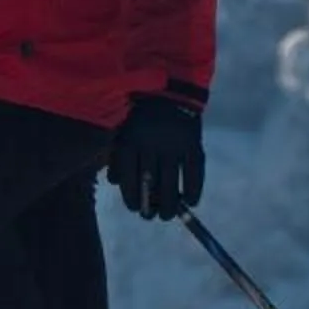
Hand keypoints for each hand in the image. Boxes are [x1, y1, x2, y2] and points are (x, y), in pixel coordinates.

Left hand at [107, 92, 206, 219]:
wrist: (169, 92)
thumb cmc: (141, 117)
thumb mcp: (124, 131)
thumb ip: (118, 155)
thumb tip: (114, 183)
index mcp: (130, 140)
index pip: (128, 176)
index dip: (131, 196)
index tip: (135, 208)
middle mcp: (151, 144)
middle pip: (150, 182)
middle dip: (150, 205)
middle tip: (151, 217)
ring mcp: (174, 145)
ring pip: (172, 181)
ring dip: (171, 204)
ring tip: (167, 216)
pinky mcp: (193, 145)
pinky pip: (194, 172)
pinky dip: (194, 189)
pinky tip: (191, 201)